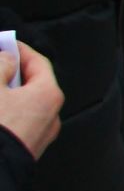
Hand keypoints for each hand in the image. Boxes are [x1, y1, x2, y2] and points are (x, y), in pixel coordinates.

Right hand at [0, 42, 61, 159]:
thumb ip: (1, 67)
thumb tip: (7, 60)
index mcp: (49, 95)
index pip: (38, 62)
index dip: (20, 50)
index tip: (5, 44)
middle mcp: (52, 114)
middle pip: (33, 83)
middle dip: (12, 72)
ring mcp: (41, 134)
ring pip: (26, 103)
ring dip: (8, 92)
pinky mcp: (29, 147)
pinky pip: (21, 120)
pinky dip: (8, 109)